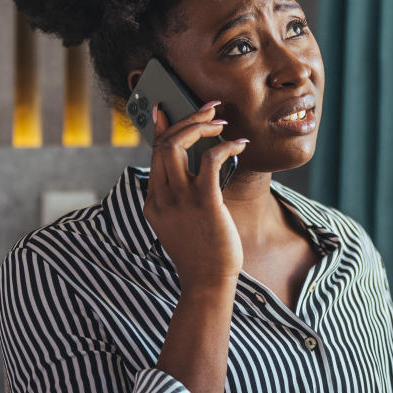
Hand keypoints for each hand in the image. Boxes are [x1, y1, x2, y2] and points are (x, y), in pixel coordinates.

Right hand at [143, 100, 249, 289]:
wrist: (207, 284)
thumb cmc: (201, 253)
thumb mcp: (180, 223)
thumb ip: (179, 197)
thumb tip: (197, 169)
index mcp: (153, 202)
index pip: (153, 154)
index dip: (159, 128)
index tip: (165, 109)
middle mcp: (162, 198)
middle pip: (163, 144)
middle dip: (186, 119)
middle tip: (208, 110)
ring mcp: (180, 200)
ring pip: (178, 145)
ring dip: (201, 127)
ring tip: (221, 123)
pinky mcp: (205, 203)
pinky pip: (209, 161)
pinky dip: (225, 146)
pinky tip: (240, 145)